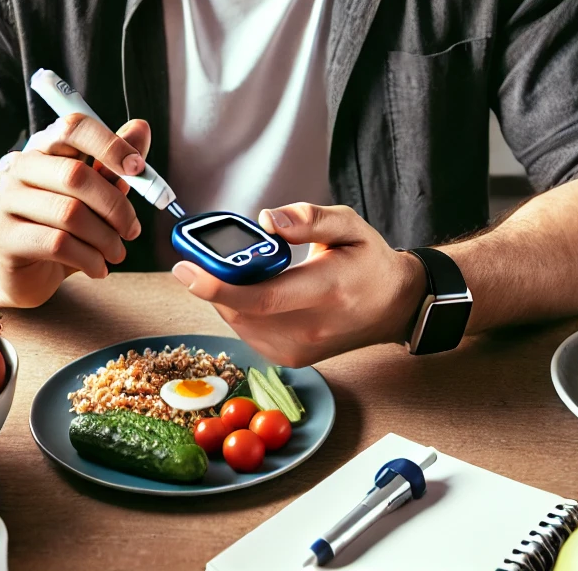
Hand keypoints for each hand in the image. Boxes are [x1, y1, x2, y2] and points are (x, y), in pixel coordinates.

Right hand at [0, 113, 149, 307]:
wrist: (27, 271)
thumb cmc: (65, 225)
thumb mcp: (95, 193)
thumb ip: (115, 164)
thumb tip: (141, 128)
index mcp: (45, 146)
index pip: (74, 128)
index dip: (110, 145)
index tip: (138, 169)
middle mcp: (20, 166)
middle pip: (76, 174)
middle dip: (115, 206)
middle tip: (132, 229)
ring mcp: (7, 200)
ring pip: (69, 213)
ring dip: (105, 238)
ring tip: (116, 252)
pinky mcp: (3, 237)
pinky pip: (57, 244)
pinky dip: (89, 258)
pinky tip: (98, 267)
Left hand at [171, 204, 426, 366]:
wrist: (394, 306)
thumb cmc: (369, 261)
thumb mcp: (349, 225)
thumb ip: (308, 219)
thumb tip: (266, 221)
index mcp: (327, 290)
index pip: (261, 297)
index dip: (217, 284)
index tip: (184, 267)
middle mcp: (311, 329)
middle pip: (240, 312)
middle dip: (212, 283)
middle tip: (197, 255)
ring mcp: (300, 350)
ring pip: (238, 324)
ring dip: (224, 296)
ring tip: (232, 269)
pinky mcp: (291, 359)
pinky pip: (247, 333)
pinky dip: (238, 310)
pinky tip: (248, 290)